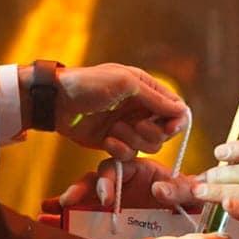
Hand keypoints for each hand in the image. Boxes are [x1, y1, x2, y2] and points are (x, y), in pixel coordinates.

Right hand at [46, 157, 202, 214]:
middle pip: (94, 180)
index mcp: (138, 169)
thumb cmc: (189, 199)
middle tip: (67, 201)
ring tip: (46, 213)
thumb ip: (180, 188)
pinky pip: (81, 215)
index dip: (109, 180)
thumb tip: (158, 190)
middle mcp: (120, 183)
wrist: (189, 218)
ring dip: (64, 204)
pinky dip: (64, 218)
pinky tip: (49, 222)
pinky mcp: (104, 217)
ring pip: (83, 197)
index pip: (117, 167)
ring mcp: (110, 201)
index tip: (106, 199)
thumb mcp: (190, 192)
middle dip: (79, 190)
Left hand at [52, 63, 186, 160]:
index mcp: (146, 89)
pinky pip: (130, 155)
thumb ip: (154, 98)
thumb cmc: (89, 84)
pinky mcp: (114, 143)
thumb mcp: (125, 83)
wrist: (56, 101)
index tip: (168, 128)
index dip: (176, 121)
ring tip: (114, 130)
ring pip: (149, 146)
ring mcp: (128, 127)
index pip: (176, 109)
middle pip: (165, 131)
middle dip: (152, 132)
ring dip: (133, 140)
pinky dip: (120, 151)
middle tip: (136, 125)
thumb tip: (181, 111)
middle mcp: (141, 109)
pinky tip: (107, 141)